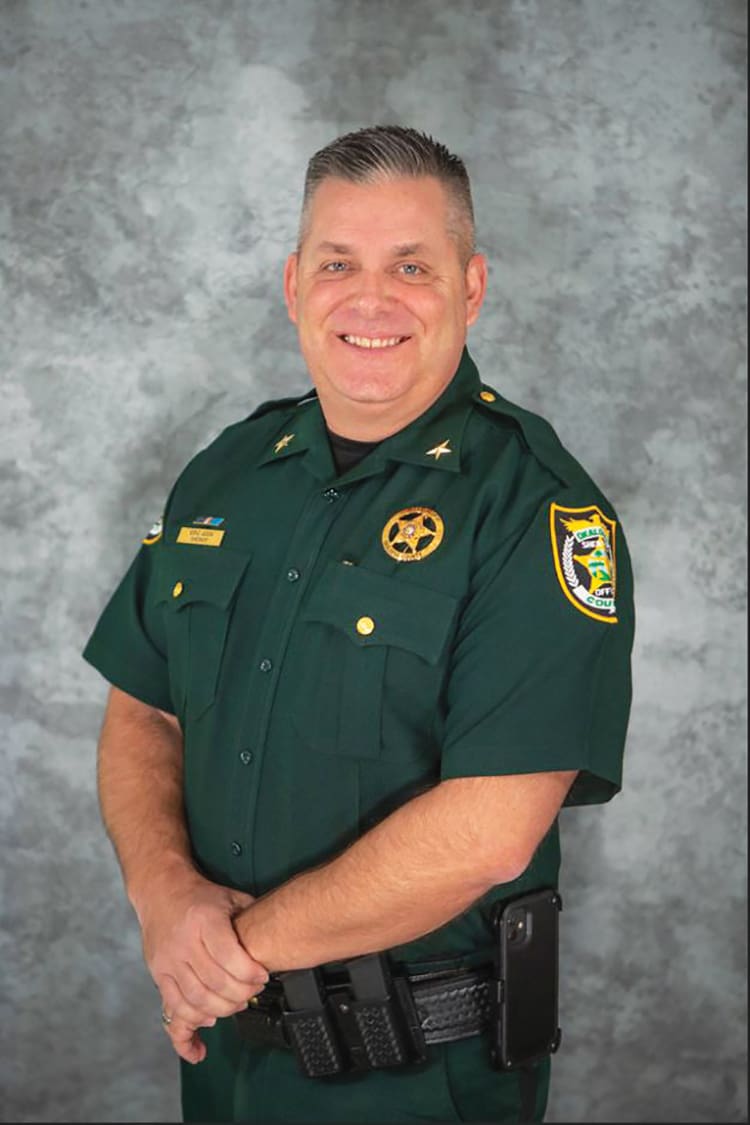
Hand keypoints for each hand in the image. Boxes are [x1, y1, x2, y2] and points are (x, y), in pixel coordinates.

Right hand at [137, 868, 269, 1063]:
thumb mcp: (230, 897)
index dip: (250, 974)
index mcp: (205, 921)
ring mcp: (168, 962)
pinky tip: (204, 1034)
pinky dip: (190, 1027)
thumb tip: (277, 937)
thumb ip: (251, 916)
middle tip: (254, 992)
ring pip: (196, 1001)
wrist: (161, 892)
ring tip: (236, 1005)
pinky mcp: (158, 975)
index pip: (230, 957)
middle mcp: (184, 943)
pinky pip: (174, 1009)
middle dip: (241, 994)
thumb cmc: (201, 897)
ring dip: (222, 1010)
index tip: (263, 977)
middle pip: (216, 983)